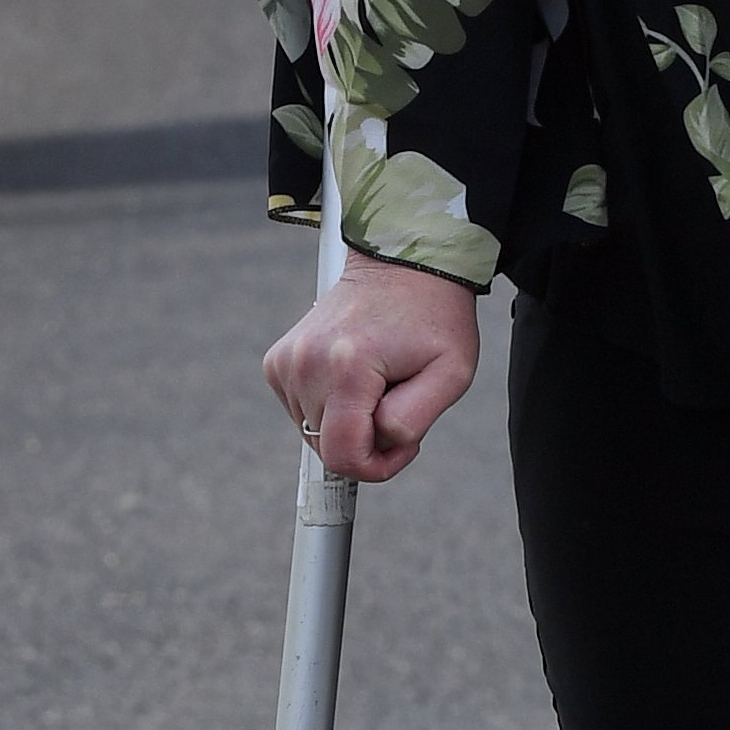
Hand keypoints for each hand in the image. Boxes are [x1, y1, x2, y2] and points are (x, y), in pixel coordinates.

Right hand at [264, 249, 479, 485]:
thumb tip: (376, 443)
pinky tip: (355, 376)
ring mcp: (286, 361)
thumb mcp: (451, 374)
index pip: (344, 457)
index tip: (405, 443)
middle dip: (367, 440)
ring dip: (349, 422)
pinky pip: (303, 410)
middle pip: (328, 448)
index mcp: (346, 367)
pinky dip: (330, 405)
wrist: (401, 263)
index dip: (378, 466)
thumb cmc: (434, 317)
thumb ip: (412, 421)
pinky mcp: (278, 361)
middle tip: (398, 400)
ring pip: (315, 432)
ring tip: (378, 382)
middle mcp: (305, 364)